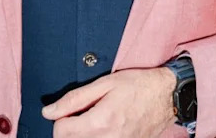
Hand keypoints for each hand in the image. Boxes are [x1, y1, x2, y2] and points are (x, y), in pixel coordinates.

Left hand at [43, 67, 175, 137]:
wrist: (168, 95)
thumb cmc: (139, 85)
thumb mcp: (105, 83)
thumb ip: (75, 98)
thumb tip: (48, 112)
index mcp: (99, 121)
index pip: (60, 130)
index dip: (61, 117)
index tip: (73, 109)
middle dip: (70, 128)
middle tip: (82, 113)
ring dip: (83, 134)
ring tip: (94, 120)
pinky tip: (105, 128)